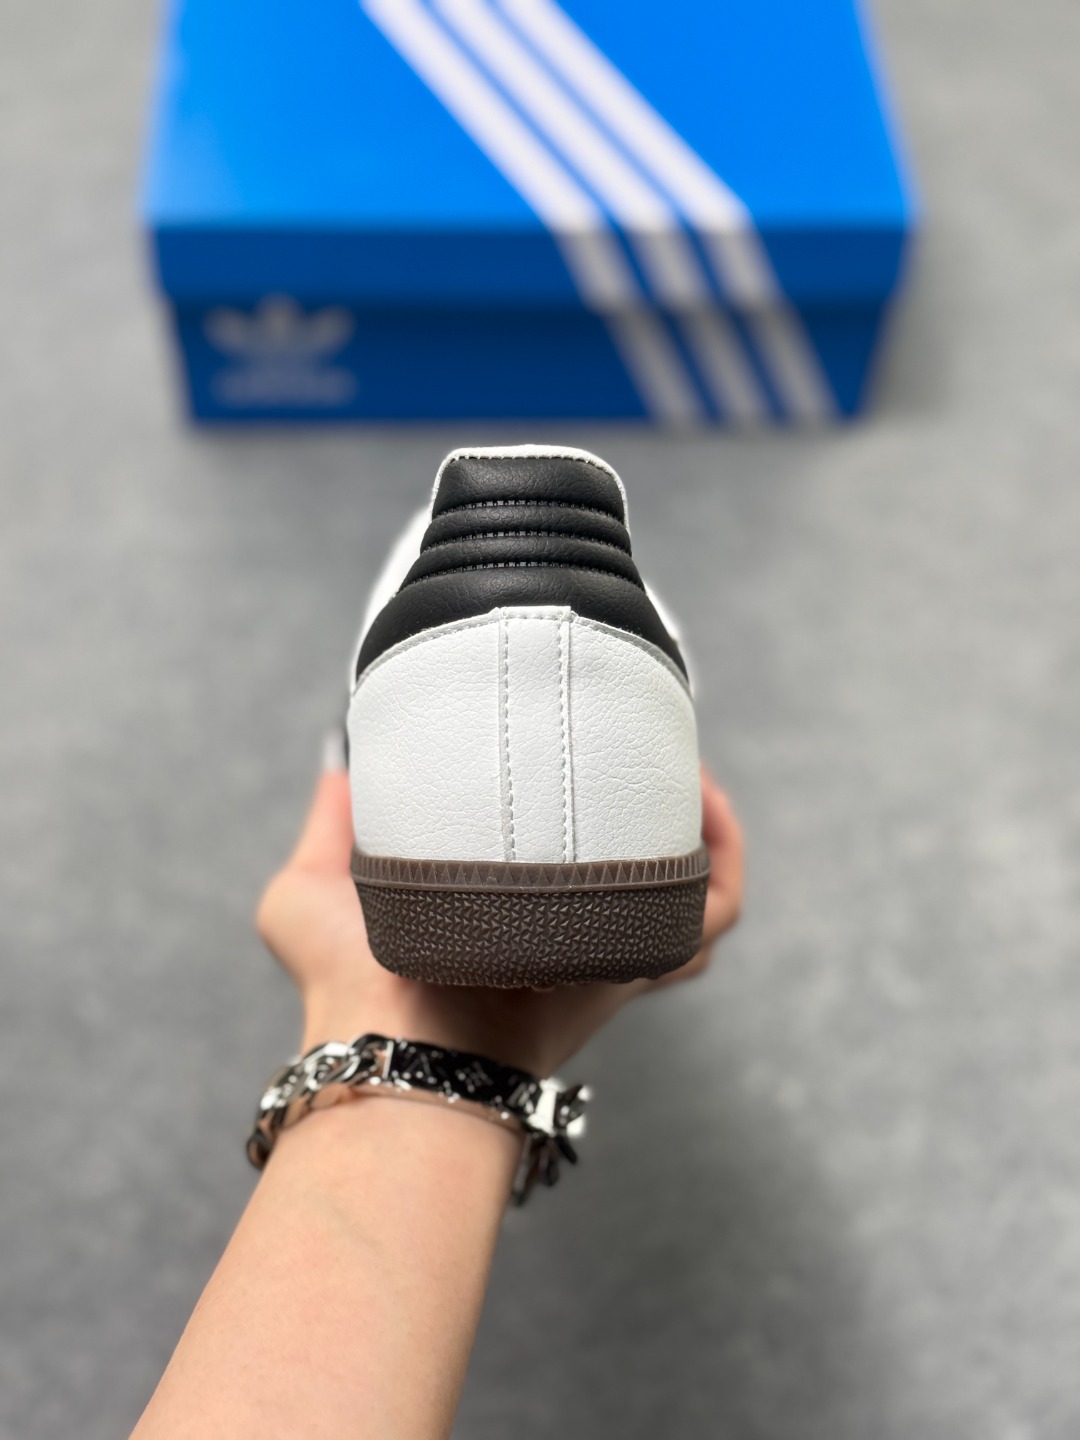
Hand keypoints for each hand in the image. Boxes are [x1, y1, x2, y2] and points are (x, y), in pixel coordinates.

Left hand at [256, 756, 742, 1076]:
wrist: (383, 1042)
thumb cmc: (342, 989)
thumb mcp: (305, 896)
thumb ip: (325, 826)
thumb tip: (341, 766)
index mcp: (506, 922)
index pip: (569, 872)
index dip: (584, 815)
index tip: (576, 752)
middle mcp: (570, 940)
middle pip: (645, 876)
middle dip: (653, 810)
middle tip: (640, 751)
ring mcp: (610, 951)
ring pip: (692, 892)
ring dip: (699, 825)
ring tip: (677, 769)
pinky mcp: (638, 957)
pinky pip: (715, 911)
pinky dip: (723, 856)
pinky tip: (699, 798)